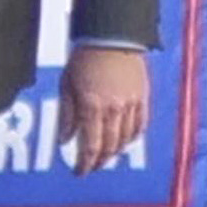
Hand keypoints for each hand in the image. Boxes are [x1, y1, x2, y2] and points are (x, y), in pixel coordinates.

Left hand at [60, 46, 148, 167]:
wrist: (111, 34)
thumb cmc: (85, 56)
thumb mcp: (67, 84)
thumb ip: (67, 115)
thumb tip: (65, 140)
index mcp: (92, 106)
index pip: (90, 147)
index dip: (84, 164)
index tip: (78, 171)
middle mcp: (113, 109)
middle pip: (108, 148)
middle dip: (98, 162)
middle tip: (90, 166)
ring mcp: (131, 104)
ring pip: (125, 140)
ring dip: (114, 152)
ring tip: (105, 155)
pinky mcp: (142, 97)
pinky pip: (140, 126)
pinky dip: (132, 137)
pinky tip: (124, 140)